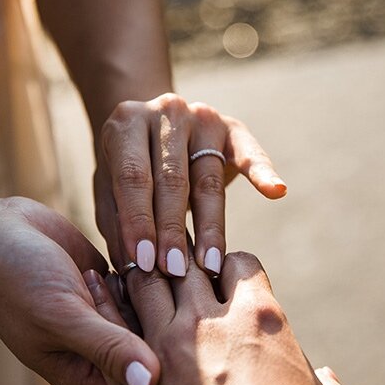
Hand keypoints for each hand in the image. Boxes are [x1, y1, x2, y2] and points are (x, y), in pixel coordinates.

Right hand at [0, 196, 160, 384]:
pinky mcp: (112, 288)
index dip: (148, 348)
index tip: (118, 313)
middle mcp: (98, 354)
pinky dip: (144, 273)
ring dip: (146, 291)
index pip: (142, 378)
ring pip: (154, 316)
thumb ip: (109, 349)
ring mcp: (107, 320)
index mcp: (83, 377)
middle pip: (152, 346)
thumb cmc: (17, 279)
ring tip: (107, 271)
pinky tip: (125, 257)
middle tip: (100, 285)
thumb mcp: (63, 315)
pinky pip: (147, 289)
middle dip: (144, 314)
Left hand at [85, 252, 370, 384]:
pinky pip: (109, 324)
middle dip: (181, 258)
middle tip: (171, 257)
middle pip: (186, 264)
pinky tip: (95, 282)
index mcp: (262, 318)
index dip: (233, 268)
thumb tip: (326, 377)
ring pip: (143, 284)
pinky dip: (102, 298)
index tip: (226, 280)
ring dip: (140, 271)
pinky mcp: (131, 378)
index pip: (240, 262)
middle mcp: (211, 321)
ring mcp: (166, 346)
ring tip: (133, 265)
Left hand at [94, 93, 285, 277]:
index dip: (139, 223)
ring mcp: (202, 117)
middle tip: (176, 272)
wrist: (151, 121)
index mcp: (126, 124)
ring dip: (210, 227)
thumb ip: (116, 221)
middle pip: (173, 180)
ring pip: (207, 179)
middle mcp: (166, 112)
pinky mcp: (232, 128)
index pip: (133, 178)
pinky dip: (264, 172)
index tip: (144, 264)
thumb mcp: (108, 187)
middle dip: (173, 231)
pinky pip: (250, 153)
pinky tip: (276, 190)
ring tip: (211, 265)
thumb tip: (132, 269)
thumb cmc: (125, 165)